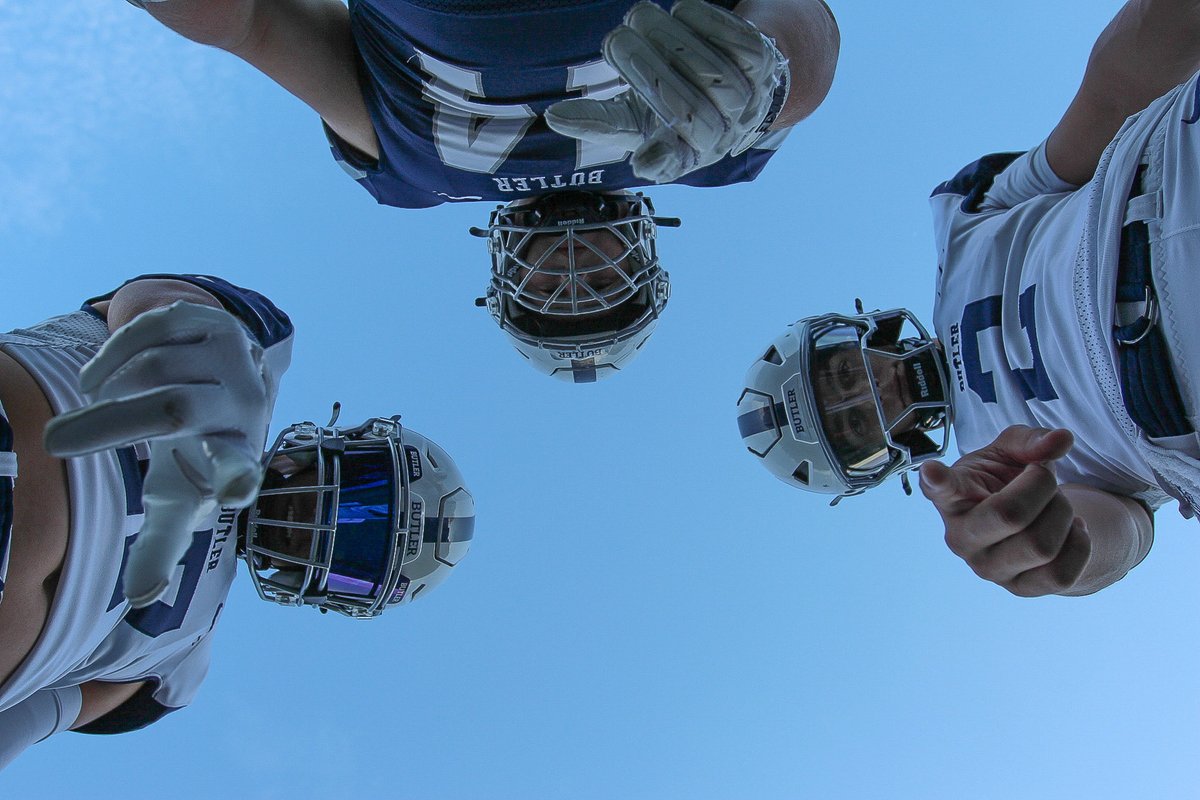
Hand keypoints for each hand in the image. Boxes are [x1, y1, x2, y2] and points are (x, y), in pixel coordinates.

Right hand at [44, 302, 269, 606]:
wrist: (227, 380)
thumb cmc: (194, 452)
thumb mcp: (181, 497)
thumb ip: (162, 546)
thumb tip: (140, 599)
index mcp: (237, 455)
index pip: (241, 469)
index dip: (237, 479)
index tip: (236, 492)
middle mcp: (243, 405)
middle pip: (170, 409)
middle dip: (104, 426)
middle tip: (53, 443)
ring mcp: (231, 358)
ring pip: (151, 368)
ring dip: (109, 388)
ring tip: (100, 400)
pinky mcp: (213, 322)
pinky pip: (149, 329)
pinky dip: (115, 352)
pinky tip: (110, 372)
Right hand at [545, 0, 788, 182]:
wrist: (732, 80)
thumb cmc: (669, 104)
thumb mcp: (633, 119)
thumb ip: (600, 121)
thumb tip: (555, 118)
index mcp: (681, 156)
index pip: (669, 163)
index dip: (659, 160)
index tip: (642, 156)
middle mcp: (718, 136)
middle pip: (684, 107)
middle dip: (644, 67)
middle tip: (616, 38)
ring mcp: (745, 99)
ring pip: (707, 69)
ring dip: (667, 35)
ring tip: (640, 18)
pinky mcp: (761, 61)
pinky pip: (730, 37)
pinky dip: (700, 19)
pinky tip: (680, 12)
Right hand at [918, 425, 1091, 596]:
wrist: (1029, 521)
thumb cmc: (1009, 481)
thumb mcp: (1011, 452)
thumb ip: (1032, 440)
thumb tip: (1062, 439)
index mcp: (952, 496)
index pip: (941, 489)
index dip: (937, 481)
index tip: (932, 470)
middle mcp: (960, 537)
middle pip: (1011, 515)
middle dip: (1044, 486)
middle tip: (1044, 477)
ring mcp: (987, 569)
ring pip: (1041, 546)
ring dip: (1064, 514)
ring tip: (1057, 506)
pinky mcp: (1018, 589)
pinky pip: (1062, 573)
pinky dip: (1079, 544)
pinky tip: (1070, 531)